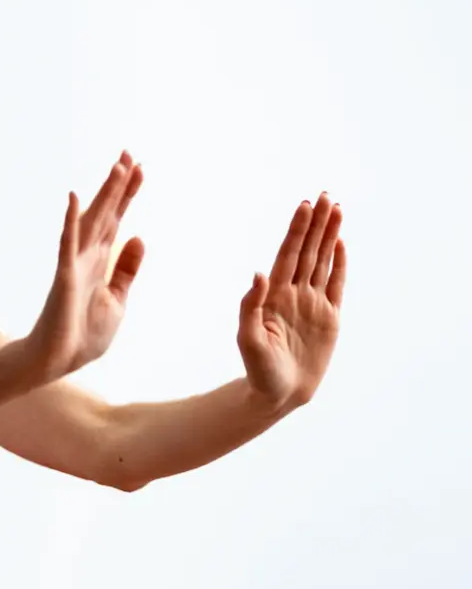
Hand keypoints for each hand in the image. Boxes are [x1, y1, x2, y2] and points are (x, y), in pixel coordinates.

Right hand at [26, 151, 145, 380]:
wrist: (57, 362)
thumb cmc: (82, 335)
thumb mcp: (117, 301)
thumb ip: (126, 270)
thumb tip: (139, 237)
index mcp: (100, 263)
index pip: (116, 221)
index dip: (127, 195)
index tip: (139, 168)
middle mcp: (87, 257)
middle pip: (106, 213)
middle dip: (118, 185)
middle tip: (129, 153)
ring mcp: (74, 265)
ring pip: (91, 222)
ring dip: (104, 195)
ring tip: (117, 167)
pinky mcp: (64, 277)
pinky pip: (68, 245)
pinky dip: (71, 222)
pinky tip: (75, 200)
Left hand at [238, 192, 346, 409]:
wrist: (278, 393)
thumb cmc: (259, 369)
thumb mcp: (248, 339)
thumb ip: (250, 305)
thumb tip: (258, 272)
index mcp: (274, 296)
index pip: (288, 255)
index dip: (297, 231)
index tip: (305, 206)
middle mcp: (294, 293)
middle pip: (307, 251)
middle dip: (316, 224)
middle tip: (325, 195)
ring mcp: (312, 303)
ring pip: (323, 261)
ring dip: (329, 236)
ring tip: (336, 208)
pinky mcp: (329, 317)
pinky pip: (336, 284)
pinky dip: (339, 263)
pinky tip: (340, 243)